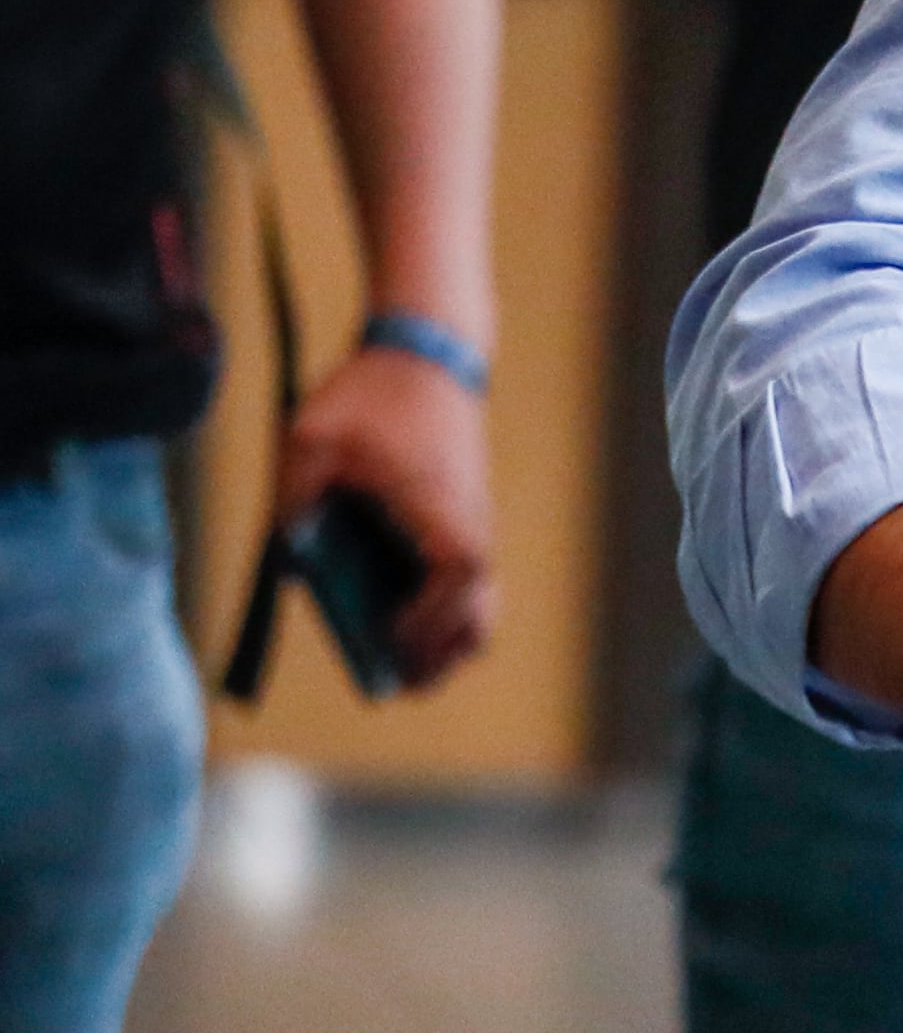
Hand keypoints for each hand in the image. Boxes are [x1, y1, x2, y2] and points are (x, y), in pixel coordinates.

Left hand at [276, 344, 496, 684]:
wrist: (424, 349)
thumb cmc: (368, 397)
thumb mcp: (309, 443)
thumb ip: (292, 504)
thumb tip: (294, 565)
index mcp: (437, 505)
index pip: (454, 578)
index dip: (426, 618)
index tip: (388, 639)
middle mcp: (467, 519)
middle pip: (479, 609)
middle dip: (443, 652)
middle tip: (402, 684)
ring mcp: (471, 517)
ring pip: (479, 598)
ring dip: (449, 635)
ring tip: (404, 663)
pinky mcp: (462, 512)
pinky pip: (467, 577)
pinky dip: (446, 608)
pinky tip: (402, 615)